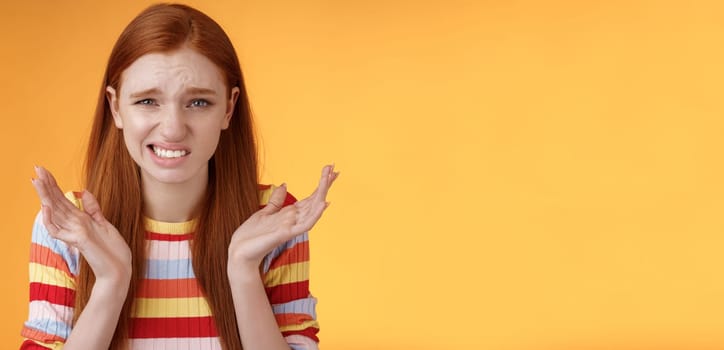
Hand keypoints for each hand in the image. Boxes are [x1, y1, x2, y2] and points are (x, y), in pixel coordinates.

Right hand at [31, 166, 131, 287]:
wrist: (119, 270)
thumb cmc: (113, 251)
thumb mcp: (104, 224)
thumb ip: (93, 209)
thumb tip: (85, 191)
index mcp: (80, 220)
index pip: (63, 200)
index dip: (53, 185)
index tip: (44, 171)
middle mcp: (75, 225)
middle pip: (56, 202)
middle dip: (47, 185)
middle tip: (36, 168)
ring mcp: (75, 233)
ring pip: (55, 212)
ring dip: (46, 196)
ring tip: (37, 180)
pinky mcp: (79, 240)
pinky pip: (59, 231)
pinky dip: (51, 220)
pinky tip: (47, 207)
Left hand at [228, 164, 338, 274]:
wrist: (240, 252)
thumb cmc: (251, 235)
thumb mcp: (265, 211)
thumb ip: (277, 200)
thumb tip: (285, 185)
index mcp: (290, 214)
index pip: (310, 197)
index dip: (320, 184)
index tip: (330, 169)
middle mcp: (294, 219)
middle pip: (314, 199)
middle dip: (324, 184)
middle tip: (334, 167)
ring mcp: (292, 226)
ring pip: (313, 208)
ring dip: (322, 193)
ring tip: (329, 177)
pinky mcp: (286, 234)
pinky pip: (305, 224)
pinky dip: (315, 214)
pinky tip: (323, 203)